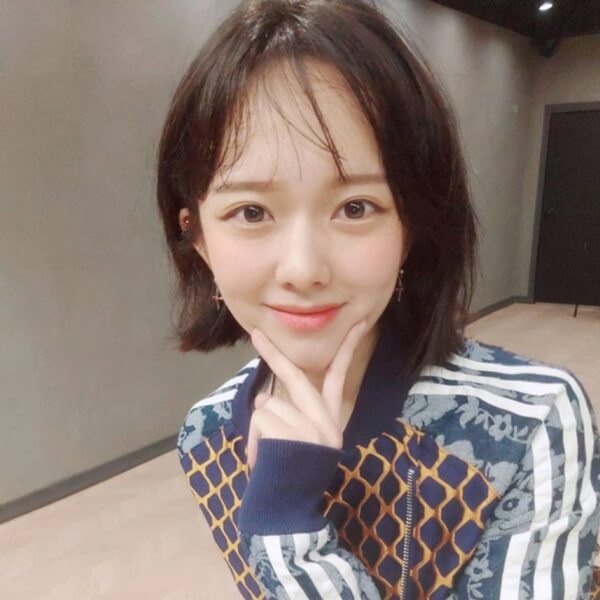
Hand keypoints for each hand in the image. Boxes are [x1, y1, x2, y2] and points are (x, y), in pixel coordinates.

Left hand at [246, 319, 368, 469]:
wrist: (290, 514)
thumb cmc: (291, 476)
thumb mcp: (300, 444)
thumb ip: (292, 417)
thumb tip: (265, 397)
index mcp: (330, 422)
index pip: (339, 378)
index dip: (347, 349)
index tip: (358, 324)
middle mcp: (326, 422)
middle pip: (297, 377)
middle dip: (273, 354)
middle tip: (255, 335)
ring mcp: (310, 429)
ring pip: (267, 405)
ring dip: (258, 429)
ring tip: (268, 455)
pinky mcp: (293, 436)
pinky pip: (259, 420)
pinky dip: (253, 440)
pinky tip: (263, 460)